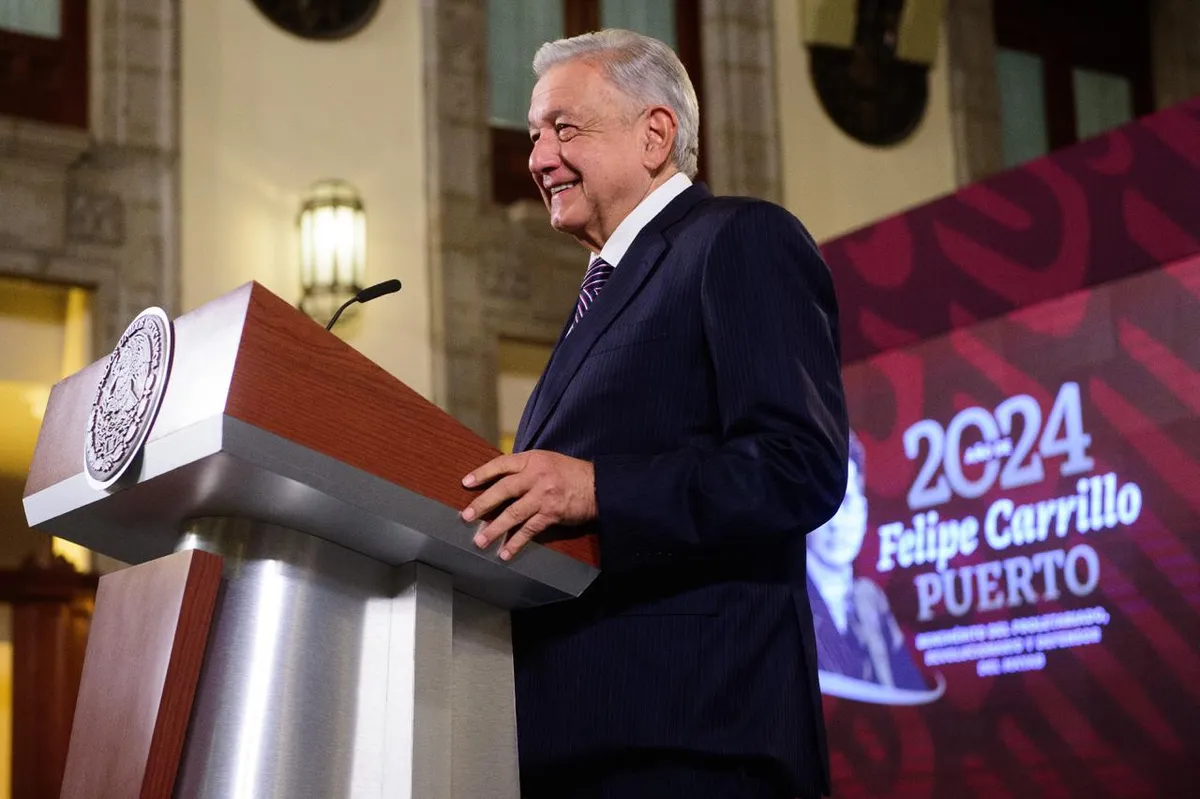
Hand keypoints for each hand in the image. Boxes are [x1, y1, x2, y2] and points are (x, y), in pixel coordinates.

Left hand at [461, 450, 596, 560]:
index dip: (482, 473)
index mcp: (532, 459)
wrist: (598, 486)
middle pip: (503, 489)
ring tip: (480, 540)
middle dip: (482, 504)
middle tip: (466, 516)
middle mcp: (536, 476)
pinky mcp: (551, 514)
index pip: (501, 464)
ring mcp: (543, 495)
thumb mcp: (547, 461)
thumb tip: (501, 481)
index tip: (466, 483)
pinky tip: (505, 552)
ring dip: (495, 529)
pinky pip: (528, 530)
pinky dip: (516, 543)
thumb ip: (525, 469)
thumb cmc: (571, 474)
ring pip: (513, 513)